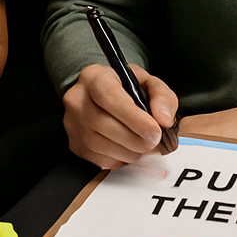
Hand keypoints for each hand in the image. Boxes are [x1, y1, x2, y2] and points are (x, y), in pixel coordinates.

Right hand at [62, 62, 177, 170]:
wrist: (102, 96)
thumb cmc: (125, 89)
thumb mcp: (147, 83)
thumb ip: (161, 96)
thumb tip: (164, 119)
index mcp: (94, 77)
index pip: (108, 96)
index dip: (133, 117)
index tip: (155, 131)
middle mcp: (77, 99)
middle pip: (103, 123)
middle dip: (136, 139)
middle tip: (155, 142)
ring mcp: (72, 123)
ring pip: (101, 145)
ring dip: (130, 151)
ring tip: (143, 144)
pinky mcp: (75, 144)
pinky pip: (100, 159)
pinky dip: (120, 159)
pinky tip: (128, 148)